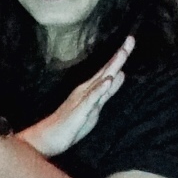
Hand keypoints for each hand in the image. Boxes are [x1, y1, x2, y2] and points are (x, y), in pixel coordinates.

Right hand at [25, 36, 135, 159]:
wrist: (46, 138)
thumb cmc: (70, 124)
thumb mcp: (93, 107)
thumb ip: (106, 92)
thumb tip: (120, 75)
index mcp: (89, 89)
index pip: (108, 70)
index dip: (120, 56)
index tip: (131, 40)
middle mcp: (85, 90)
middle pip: (106, 71)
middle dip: (119, 56)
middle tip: (131, 39)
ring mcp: (81, 100)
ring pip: (100, 81)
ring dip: (111, 67)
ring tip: (122, 53)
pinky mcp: (78, 112)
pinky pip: (90, 99)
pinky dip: (100, 89)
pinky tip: (108, 80)